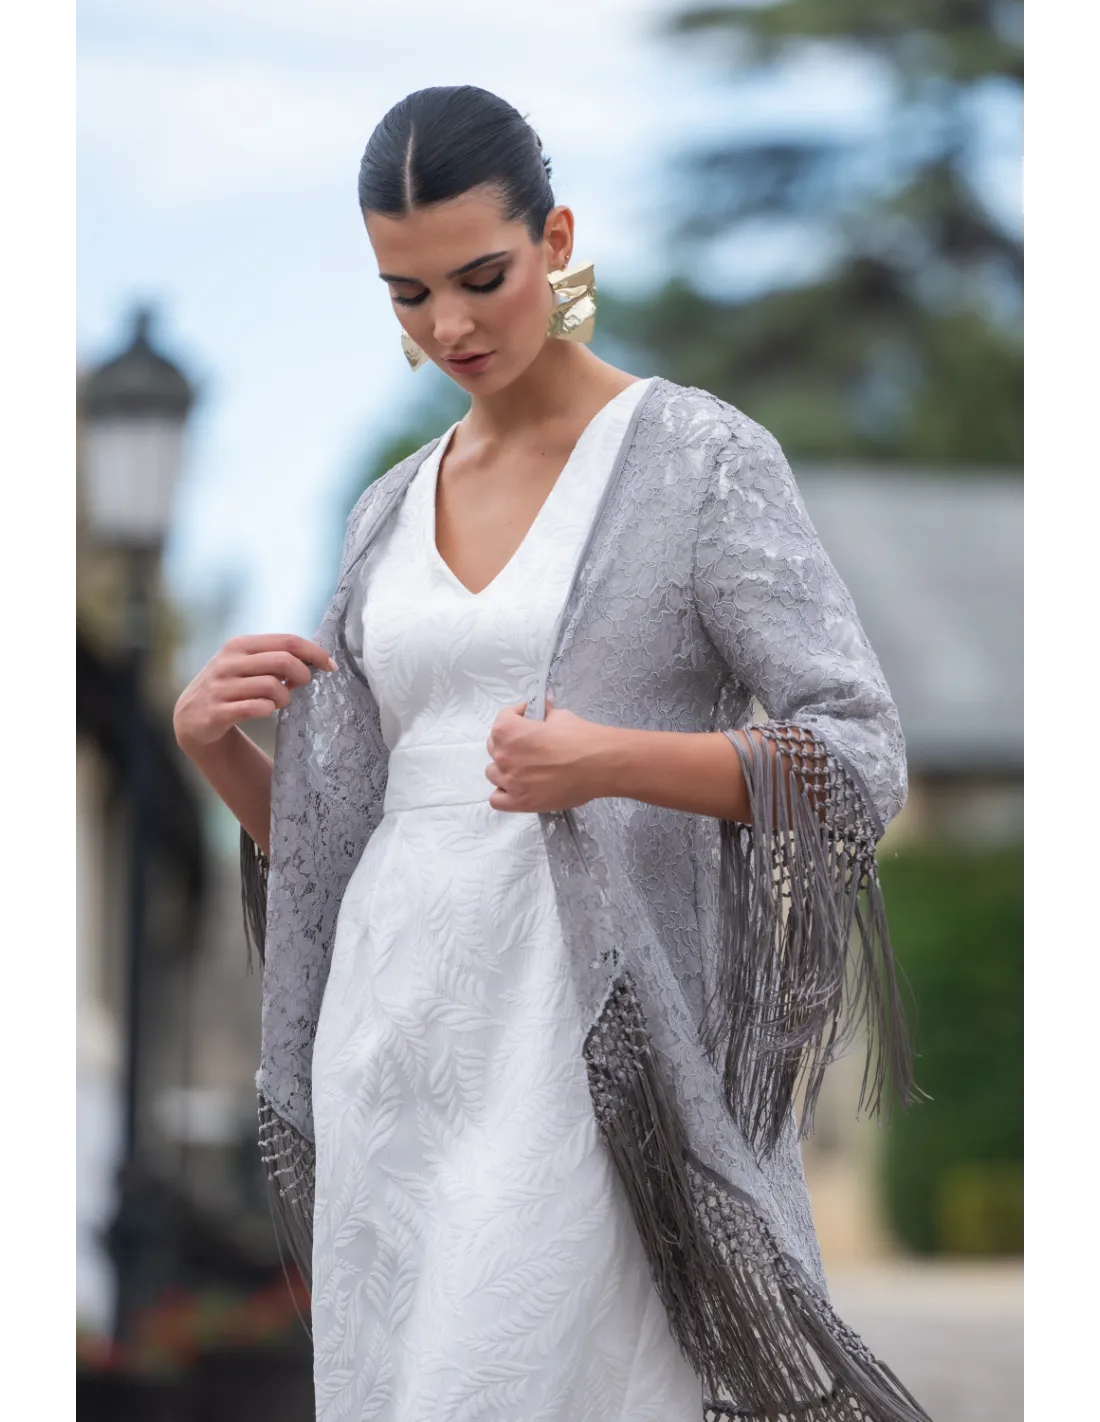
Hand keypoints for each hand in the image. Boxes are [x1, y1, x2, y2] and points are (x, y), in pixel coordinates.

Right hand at [173, 633, 335, 754]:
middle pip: (283, 660)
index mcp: (239, 645)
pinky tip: (266, 710)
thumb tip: (315, 660)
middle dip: (303, 674)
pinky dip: (268, 710)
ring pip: (272, 687)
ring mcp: (220, 687)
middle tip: (303, 685)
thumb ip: (276, 659)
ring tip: (281, 701)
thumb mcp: (247, 664)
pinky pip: (256, 708)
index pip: (287, 641)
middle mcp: (228, 662)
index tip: (330, 665)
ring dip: (285, 697)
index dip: (314, 652)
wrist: (191, 716)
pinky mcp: (217, 711)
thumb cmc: (230, 686)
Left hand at [484, 697, 610, 812]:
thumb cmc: (580, 737)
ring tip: (523, 767)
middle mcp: (503, 756)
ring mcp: (510, 781)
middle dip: (509, 742)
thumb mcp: (560, 716)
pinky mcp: (521, 802)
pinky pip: (497, 800)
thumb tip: (544, 712)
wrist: (600, 765)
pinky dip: (503, 794)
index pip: (502, 718)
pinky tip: (517, 788)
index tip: (528, 716)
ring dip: (504, 768)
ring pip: (493, 773)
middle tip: (528, 743)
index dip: (517, 715)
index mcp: (508, 730)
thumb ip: (544, 716)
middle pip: (494, 746)